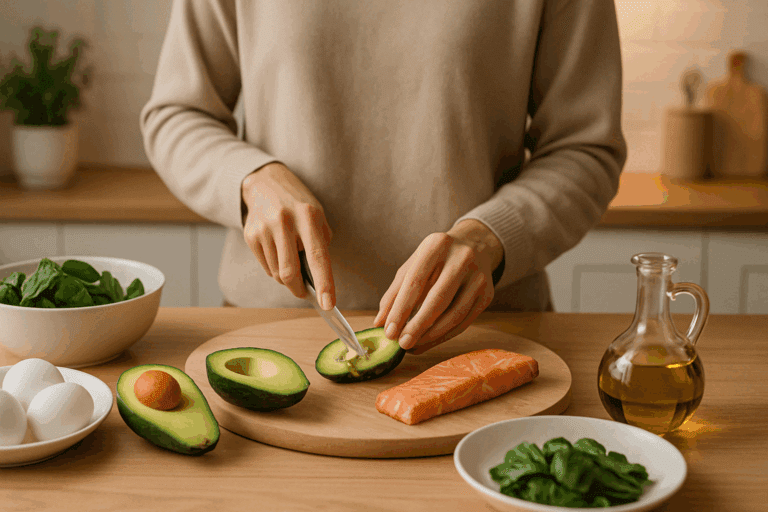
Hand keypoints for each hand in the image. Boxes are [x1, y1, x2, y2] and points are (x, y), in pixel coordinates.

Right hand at [241, 162, 334, 308]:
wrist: (265, 182)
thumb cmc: (298, 205)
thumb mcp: (318, 216)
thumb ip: (320, 244)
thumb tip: (317, 280)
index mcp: (308, 216)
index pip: (317, 256)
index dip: (324, 283)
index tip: (328, 305)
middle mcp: (284, 221)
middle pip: (290, 272)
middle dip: (299, 289)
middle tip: (305, 293)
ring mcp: (264, 228)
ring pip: (276, 273)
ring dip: (286, 277)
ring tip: (290, 260)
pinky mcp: (250, 234)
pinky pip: (266, 266)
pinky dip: (275, 268)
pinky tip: (278, 252)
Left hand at [373, 219, 502, 353]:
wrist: (475, 246)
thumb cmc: (436, 259)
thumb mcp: (413, 265)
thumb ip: (395, 292)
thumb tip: (380, 322)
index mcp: (436, 246)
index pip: (415, 282)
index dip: (401, 309)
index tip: (389, 331)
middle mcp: (461, 258)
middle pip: (438, 300)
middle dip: (417, 326)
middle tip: (402, 344)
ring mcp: (478, 277)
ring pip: (454, 314)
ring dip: (432, 335)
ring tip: (413, 345)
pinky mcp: (488, 294)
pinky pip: (465, 322)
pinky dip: (445, 335)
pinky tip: (429, 341)